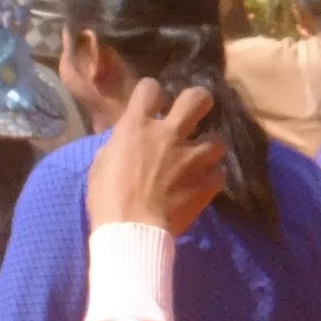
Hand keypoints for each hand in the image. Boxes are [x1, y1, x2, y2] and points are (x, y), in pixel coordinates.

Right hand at [86, 79, 223, 234]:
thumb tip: (128, 139)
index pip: (149, 88)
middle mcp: (169, 134)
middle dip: (198, 101)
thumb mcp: (101, 164)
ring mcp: (193, 158)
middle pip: (197, 98)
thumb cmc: (107, 199)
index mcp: (137, 127)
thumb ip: (120, 144)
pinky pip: (218, 173)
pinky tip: (202, 185)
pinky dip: (211, 178)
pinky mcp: (208, 182)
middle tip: (195, 112)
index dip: (152, 92)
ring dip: (208, 148)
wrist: (132, 231)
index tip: (153, 103)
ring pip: (217, 139)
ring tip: (200, 158)